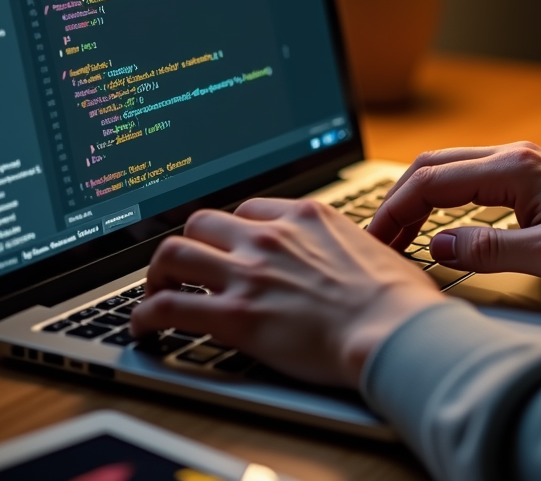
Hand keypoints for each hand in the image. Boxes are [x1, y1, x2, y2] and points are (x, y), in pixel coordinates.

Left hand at [130, 199, 445, 387]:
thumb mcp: (375, 248)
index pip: (248, 210)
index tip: (228, 247)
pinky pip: (167, 307)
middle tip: (187, 267)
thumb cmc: (398, 300)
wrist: (394, 331)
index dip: (232, 231)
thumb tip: (356, 253)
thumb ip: (348, 243)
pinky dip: (145, 316)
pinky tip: (143, 327)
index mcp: (306, 216)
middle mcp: (270, 236)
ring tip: (155, 291)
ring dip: (157, 273)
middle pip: (203, 222)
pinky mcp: (234, 316)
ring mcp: (249, 273)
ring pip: (174, 254)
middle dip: (191, 244)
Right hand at [368, 142, 540, 288]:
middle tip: (375, 239)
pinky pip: (468, 180)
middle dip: (396, 200)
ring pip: (448, 170)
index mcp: (513, 168)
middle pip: (431, 167)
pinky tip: (434, 224)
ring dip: (416, 198)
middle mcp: (512, 157)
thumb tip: (436, 246)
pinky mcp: (528, 179)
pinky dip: (440, 199)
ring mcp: (520, 164)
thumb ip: (489, 250)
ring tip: (395, 234)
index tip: (374, 242)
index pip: (431, 181)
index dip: (394, 211)